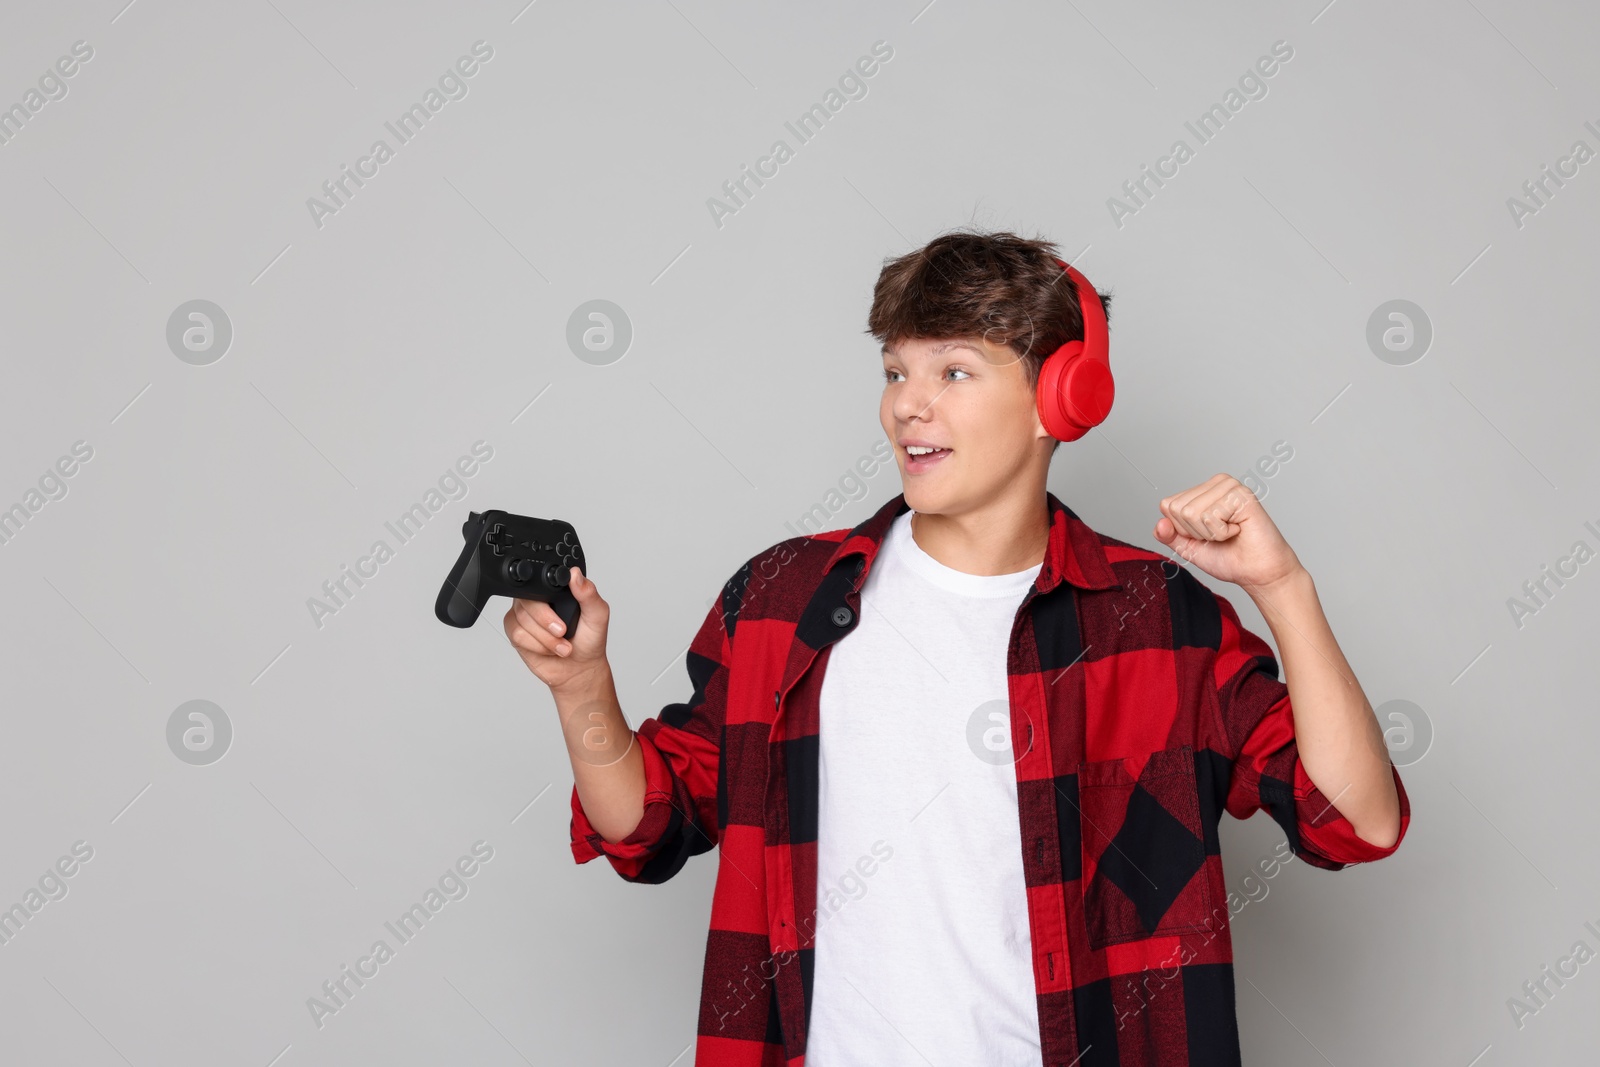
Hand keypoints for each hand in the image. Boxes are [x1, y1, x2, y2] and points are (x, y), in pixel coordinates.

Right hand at [502, 566, 610, 692]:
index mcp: (556, 589)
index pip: (542, 581)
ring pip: (521, 618)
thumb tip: (576, 574)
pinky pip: (517, 634)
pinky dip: (535, 645)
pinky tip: (548, 649)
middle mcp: (537, 598)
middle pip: (527, 599)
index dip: (547, 596)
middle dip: (546, 621)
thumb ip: (589, 594)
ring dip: (544, 638)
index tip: (561, 610)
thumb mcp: (597, 615)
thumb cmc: (589, 641)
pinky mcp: (516, 631)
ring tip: (561, 646)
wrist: (579, 669)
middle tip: (563, 632)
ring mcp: (524, 614)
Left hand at [1153, 474, 1303, 590]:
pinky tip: (1238, 529)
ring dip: (1209, 533)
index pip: (1167, 505)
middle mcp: (1215, 483)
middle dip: (1195, 532)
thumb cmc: (1229, 557)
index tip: (1205, 535)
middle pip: (1178, 509)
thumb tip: (1159, 524)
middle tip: (1220, 535)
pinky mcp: (1240, 495)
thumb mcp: (1188, 548)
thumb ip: (1169, 535)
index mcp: (1202, 491)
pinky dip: (1221, 532)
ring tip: (1230, 532)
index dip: (1182, 529)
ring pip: (1192, 512)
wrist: (1257, 572)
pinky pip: (1210, 516)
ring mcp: (1229, 486)